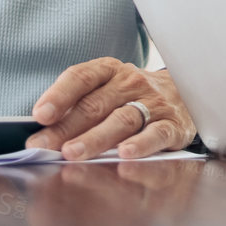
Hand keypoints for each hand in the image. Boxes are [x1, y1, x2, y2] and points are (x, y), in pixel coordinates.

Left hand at [26, 59, 194, 158]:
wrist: (185, 93)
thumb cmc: (133, 96)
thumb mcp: (107, 89)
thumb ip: (78, 106)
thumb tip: (43, 132)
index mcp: (110, 71)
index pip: (81, 77)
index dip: (59, 95)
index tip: (40, 114)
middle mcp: (131, 83)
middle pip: (95, 105)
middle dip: (66, 127)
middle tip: (43, 146)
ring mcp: (153, 104)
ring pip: (121, 120)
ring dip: (94, 138)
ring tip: (72, 153)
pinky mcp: (172, 125)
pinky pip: (156, 134)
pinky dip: (140, 144)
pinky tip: (124, 154)